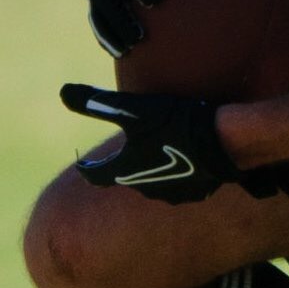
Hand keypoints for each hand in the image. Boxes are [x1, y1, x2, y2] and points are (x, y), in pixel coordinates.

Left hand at [60, 82, 272, 204]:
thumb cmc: (175, 124)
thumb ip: (98, 103)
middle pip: (126, 177)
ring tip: (158, 148)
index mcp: (125, 172)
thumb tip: (63, 92)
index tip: (84, 164)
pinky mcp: (196, 193)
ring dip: (152, 167)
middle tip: (129, 145)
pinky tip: (184, 157)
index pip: (95, 175)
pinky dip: (176, 172)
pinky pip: (179, 184)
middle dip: (124, 163)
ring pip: (154, 181)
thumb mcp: (133, 109)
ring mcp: (173, 195)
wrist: (225, 141)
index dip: (88, 168)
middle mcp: (145, 189)